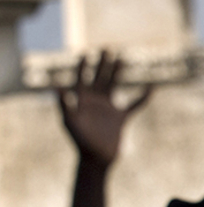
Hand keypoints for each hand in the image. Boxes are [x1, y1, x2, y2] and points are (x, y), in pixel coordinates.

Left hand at [57, 52, 151, 166]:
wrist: (95, 159)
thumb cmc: (80, 141)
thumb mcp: (70, 122)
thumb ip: (64, 104)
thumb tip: (56, 88)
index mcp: (80, 101)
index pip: (80, 79)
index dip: (82, 67)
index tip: (85, 54)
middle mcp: (94, 102)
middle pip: (98, 78)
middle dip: (102, 64)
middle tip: (107, 48)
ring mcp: (107, 108)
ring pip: (114, 85)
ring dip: (118, 73)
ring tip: (123, 58)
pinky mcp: (120, 118)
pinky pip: (134, 105)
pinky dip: (142, 97)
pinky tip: (151, 88)